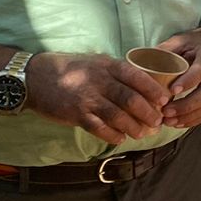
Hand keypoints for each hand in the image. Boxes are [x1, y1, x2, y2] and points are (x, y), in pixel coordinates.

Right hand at [24, 52, 167, 142]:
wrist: (34, 77)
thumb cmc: (69, 69)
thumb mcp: (95, 62)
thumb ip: (116, 72)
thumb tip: (143, 84)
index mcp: (107, 65)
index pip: (137, 76)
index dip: (153, 90)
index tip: (165, 100)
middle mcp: (98, 80)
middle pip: (131, 99)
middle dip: (148, 113)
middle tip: (158, 121)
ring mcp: (87, 98)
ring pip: (118, 116)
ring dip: (134, 127)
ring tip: (143, 133)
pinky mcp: (76, 114)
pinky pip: (100, 128)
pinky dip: (113, 135)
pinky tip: (120, 138)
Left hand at [156, 23, 200, 128]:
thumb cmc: (197, 44)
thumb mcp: (182, 40)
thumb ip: (165, 51)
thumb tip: (141, 64)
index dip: (189, 81)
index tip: (172, 91)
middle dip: (186, 105)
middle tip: (165, 112)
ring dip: (188, 116)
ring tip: (168, 121)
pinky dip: (193, 120)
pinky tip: (178, 123)